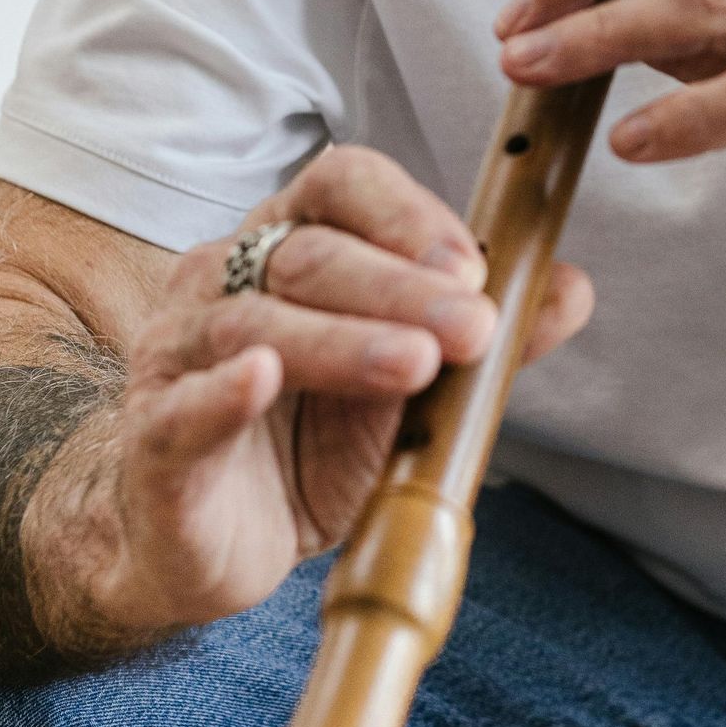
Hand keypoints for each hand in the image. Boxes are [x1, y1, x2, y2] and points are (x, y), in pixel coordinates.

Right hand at [85, 145, 591, 637]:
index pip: (340, 184)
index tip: (474, 266)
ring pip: (254, 325)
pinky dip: (223, 390)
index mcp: (288, 244)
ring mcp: (179, 353)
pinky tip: (260, 381)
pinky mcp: (154, 436)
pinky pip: (183, 405)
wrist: (213, 542)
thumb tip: (571, 287)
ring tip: (413, 365)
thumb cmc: (310, 443)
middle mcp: (225, 278)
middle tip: (472, 326)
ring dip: (342, 340)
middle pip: (308, 254)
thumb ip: (481, 341)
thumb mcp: (408, 391)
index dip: (407, 213)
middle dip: (399, 287)